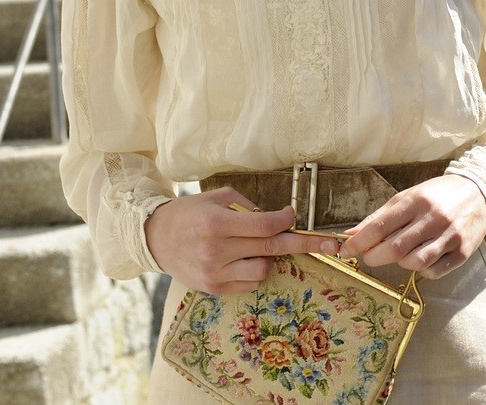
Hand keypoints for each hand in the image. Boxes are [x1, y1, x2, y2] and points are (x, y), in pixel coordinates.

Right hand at [143, 187, 341, 293]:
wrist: (156, 238)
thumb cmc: (191, 213)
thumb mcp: (217, 197)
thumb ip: (248, 206)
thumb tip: (278, 218)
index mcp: (217, 223)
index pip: (265, 226)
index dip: (286, 221)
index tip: (293, 216)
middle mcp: (216, 250)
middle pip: (271, 249)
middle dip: (304, 245)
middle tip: (330, 244)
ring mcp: (214, 273)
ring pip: (263, 270)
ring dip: (268, 258)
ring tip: (254, 247)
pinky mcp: (213, 288)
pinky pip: (250, 283)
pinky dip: (254, 271)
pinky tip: (242, 259)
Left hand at [337, 175, 485, 278]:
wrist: (480, 192)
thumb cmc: (438, 195)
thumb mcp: (408, 196)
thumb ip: (380, 216)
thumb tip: (352, 234)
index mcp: (417, 200)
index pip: (380, 226)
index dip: (358, 242)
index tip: (345, 250)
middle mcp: (434, 218)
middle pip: (394, 248)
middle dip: (374, 257)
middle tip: (369, 256)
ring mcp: (450, 236)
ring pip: (414, 263)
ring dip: (400, 263)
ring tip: (400, 255)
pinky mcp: (463, 252)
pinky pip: (434, 272)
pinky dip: (422, 270)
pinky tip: (421, 258)